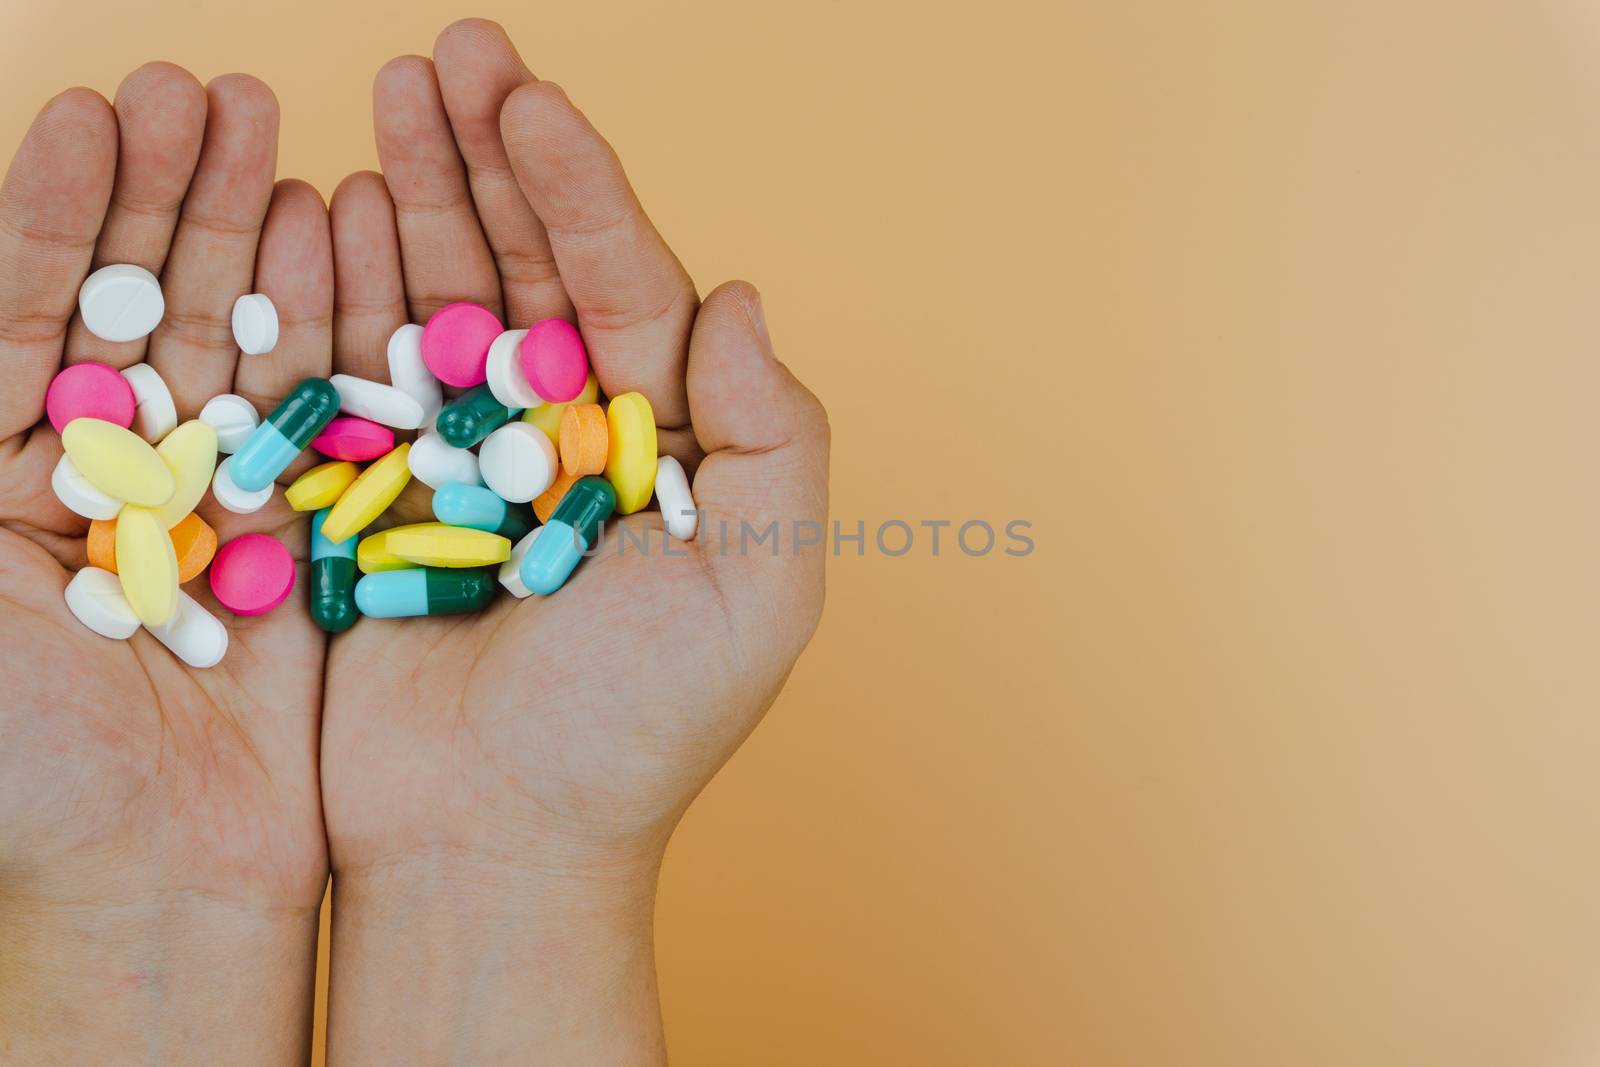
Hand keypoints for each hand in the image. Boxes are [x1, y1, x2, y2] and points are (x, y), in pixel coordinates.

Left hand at [0, 67, 332, 1061]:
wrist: (169, 877)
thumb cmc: (31, 770)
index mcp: (2, 478)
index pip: (22, 313)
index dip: (52, 211)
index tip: (92, 112)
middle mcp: (106, 471)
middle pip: (131, 301)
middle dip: (163, 194)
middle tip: (202, 89)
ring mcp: (208, 493)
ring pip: (227, 336)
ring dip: (246, 231)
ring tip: (269, 128)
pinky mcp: (300, 529)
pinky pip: (311, 407)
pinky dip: (325, 320)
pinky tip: (333, 232)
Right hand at [319, 20, 827, 1062]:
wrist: (491, 844)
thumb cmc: (635, 732)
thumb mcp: (759, 589)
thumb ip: (774, 436)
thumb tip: (742, 292)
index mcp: (660, 443)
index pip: (622, 285)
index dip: (580, 188)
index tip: (529, 98)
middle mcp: (566, 435)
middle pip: (527, 267)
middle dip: (492, 158)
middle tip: (448, 50)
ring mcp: (465, 459)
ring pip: (440, 298)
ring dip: (416, 194)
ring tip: (387, 94)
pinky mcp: (377, 493)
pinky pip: (359, 370)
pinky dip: (344, 287)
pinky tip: (334, 204)